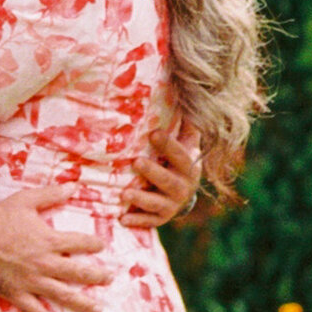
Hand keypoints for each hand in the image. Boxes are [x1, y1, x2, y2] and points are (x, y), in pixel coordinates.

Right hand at [0, 186, 113, 311]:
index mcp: (48, 240)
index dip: (94, 243)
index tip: (102, 245)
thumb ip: (51, 194)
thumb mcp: (26, 200)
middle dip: (97, 276)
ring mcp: (32, 281)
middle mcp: (44, 263)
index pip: (79, 242)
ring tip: (98, 310)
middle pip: (78, 273)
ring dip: (83, 303)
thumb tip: (73, 186)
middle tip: (110, 278)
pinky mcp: (18, 294)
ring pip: (63, 295)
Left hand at [122, 110, 203, 233]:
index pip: (182, 155)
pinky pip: (149, 221)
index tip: (153, 133)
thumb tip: (185, 90)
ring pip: (158, 204)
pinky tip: (122, 218)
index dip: (169, 145)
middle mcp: (184, 186)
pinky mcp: (160, 217)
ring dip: (142, 198)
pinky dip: (136, 220)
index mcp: (190, 165)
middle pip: (170, 181)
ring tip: (124, 194)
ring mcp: (172, 204)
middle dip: (154, 173)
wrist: (183, 190)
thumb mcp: (185, 141)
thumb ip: (185, 123)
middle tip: (136, 162)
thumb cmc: (178, 157)